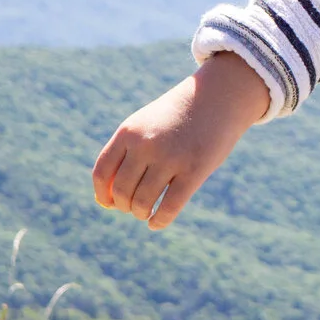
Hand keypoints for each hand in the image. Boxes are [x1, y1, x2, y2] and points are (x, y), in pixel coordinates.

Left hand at [91, 53, 272, 228]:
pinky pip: (169, 207)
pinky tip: (156, 223)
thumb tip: (108, 200)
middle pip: (121, 192)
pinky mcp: (194, 170)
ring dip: (141, 214)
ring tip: (146, 213)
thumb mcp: (146, 125)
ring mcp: (170, 157)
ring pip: (142, 202)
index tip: (109, 203)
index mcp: (128, 132)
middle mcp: (146, 144)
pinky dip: (159, 221)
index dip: (103, 195)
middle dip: (124, 206)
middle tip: (133, 207)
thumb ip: (126, 156)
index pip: (102, 173)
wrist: (217, 96)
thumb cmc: (176, 117)